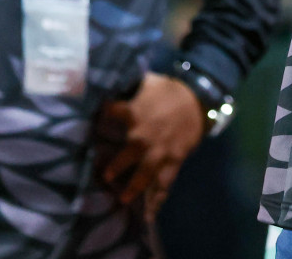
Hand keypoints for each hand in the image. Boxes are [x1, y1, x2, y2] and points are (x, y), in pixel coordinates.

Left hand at [95, 73, 206, 218]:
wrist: (199, 99)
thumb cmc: (169, 89)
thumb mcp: (147, 80)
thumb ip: (129, 83)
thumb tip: (110, 78)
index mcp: (134, 113)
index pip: (109, 113)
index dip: (100, 116)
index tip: (92, 121)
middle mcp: (144, 135)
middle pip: (126, 155)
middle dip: (114, 167)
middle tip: (104, 177)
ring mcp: (159, 151)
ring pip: (145, 173)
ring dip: (133, 188)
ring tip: (122, 200)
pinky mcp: (174, 160)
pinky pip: (165, 182)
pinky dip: (159, 198)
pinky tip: (151, 213)